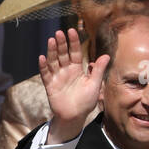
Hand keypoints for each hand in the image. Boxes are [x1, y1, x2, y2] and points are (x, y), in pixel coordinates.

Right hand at [39, 27, 107, 145]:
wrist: (74, 117)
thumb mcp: (94, 85)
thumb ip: (98, 70)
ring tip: (51, 40)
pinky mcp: (50, 86)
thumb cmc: (85, 102)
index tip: (72, 30)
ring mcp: (57, 77)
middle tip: (60, 33)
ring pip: (53, 61)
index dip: (73, 42)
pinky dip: (43, 67)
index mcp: (77, 69)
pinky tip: (42, 58)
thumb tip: (106, 56)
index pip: (75, 52)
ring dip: (52, 51)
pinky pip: (46, 75)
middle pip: (63, 54)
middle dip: (61, 44)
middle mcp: (66, 71)